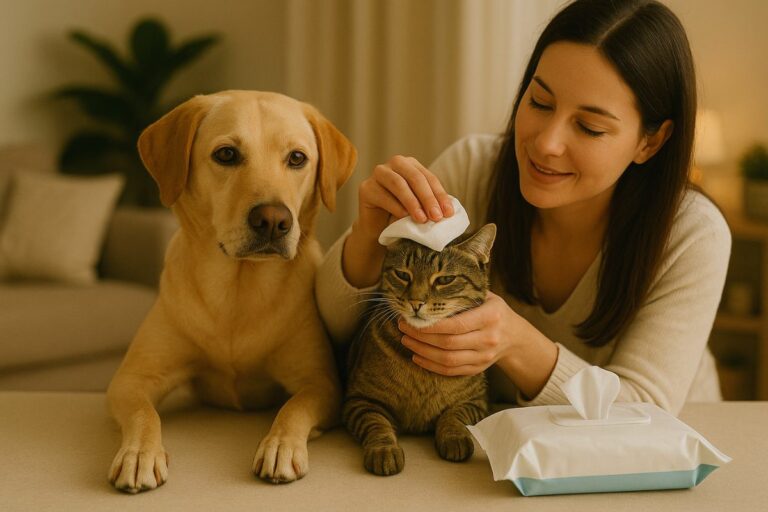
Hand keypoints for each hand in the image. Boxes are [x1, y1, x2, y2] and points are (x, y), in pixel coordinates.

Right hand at [343, 155, 454, 287]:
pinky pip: (382, 195)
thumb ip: (432, 203)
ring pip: (398, 183)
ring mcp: (378, 174)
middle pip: (414, 177)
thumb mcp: (420, 207)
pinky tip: (404, 218)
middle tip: (436, 217)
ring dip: (412, 202)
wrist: (377, 229)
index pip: (428, 178)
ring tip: (422, 219)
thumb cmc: (401, 216)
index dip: (440, 195)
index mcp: (410, 165)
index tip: (448, 213)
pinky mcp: (366, 188)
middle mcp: (394, 164)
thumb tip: (448, 209)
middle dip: (428, 198)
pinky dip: (395, 207)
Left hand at [398, 291, 522, 376]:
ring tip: (407, 341)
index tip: (413, 318)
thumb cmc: (494, 311)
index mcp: (491, 316)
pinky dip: (431, 366)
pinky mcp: (479, 368)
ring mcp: (484, 356)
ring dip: (423, 351)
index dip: (432, 324)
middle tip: (404, 328)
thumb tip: (431, 286)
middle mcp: (489, 338)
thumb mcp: (487, 296)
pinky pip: (451, 371)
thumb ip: (464, 292)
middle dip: (422, 336)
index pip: (457, 324)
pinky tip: (417, 357)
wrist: (515, 337)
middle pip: (449, 343)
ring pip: (448, 359)